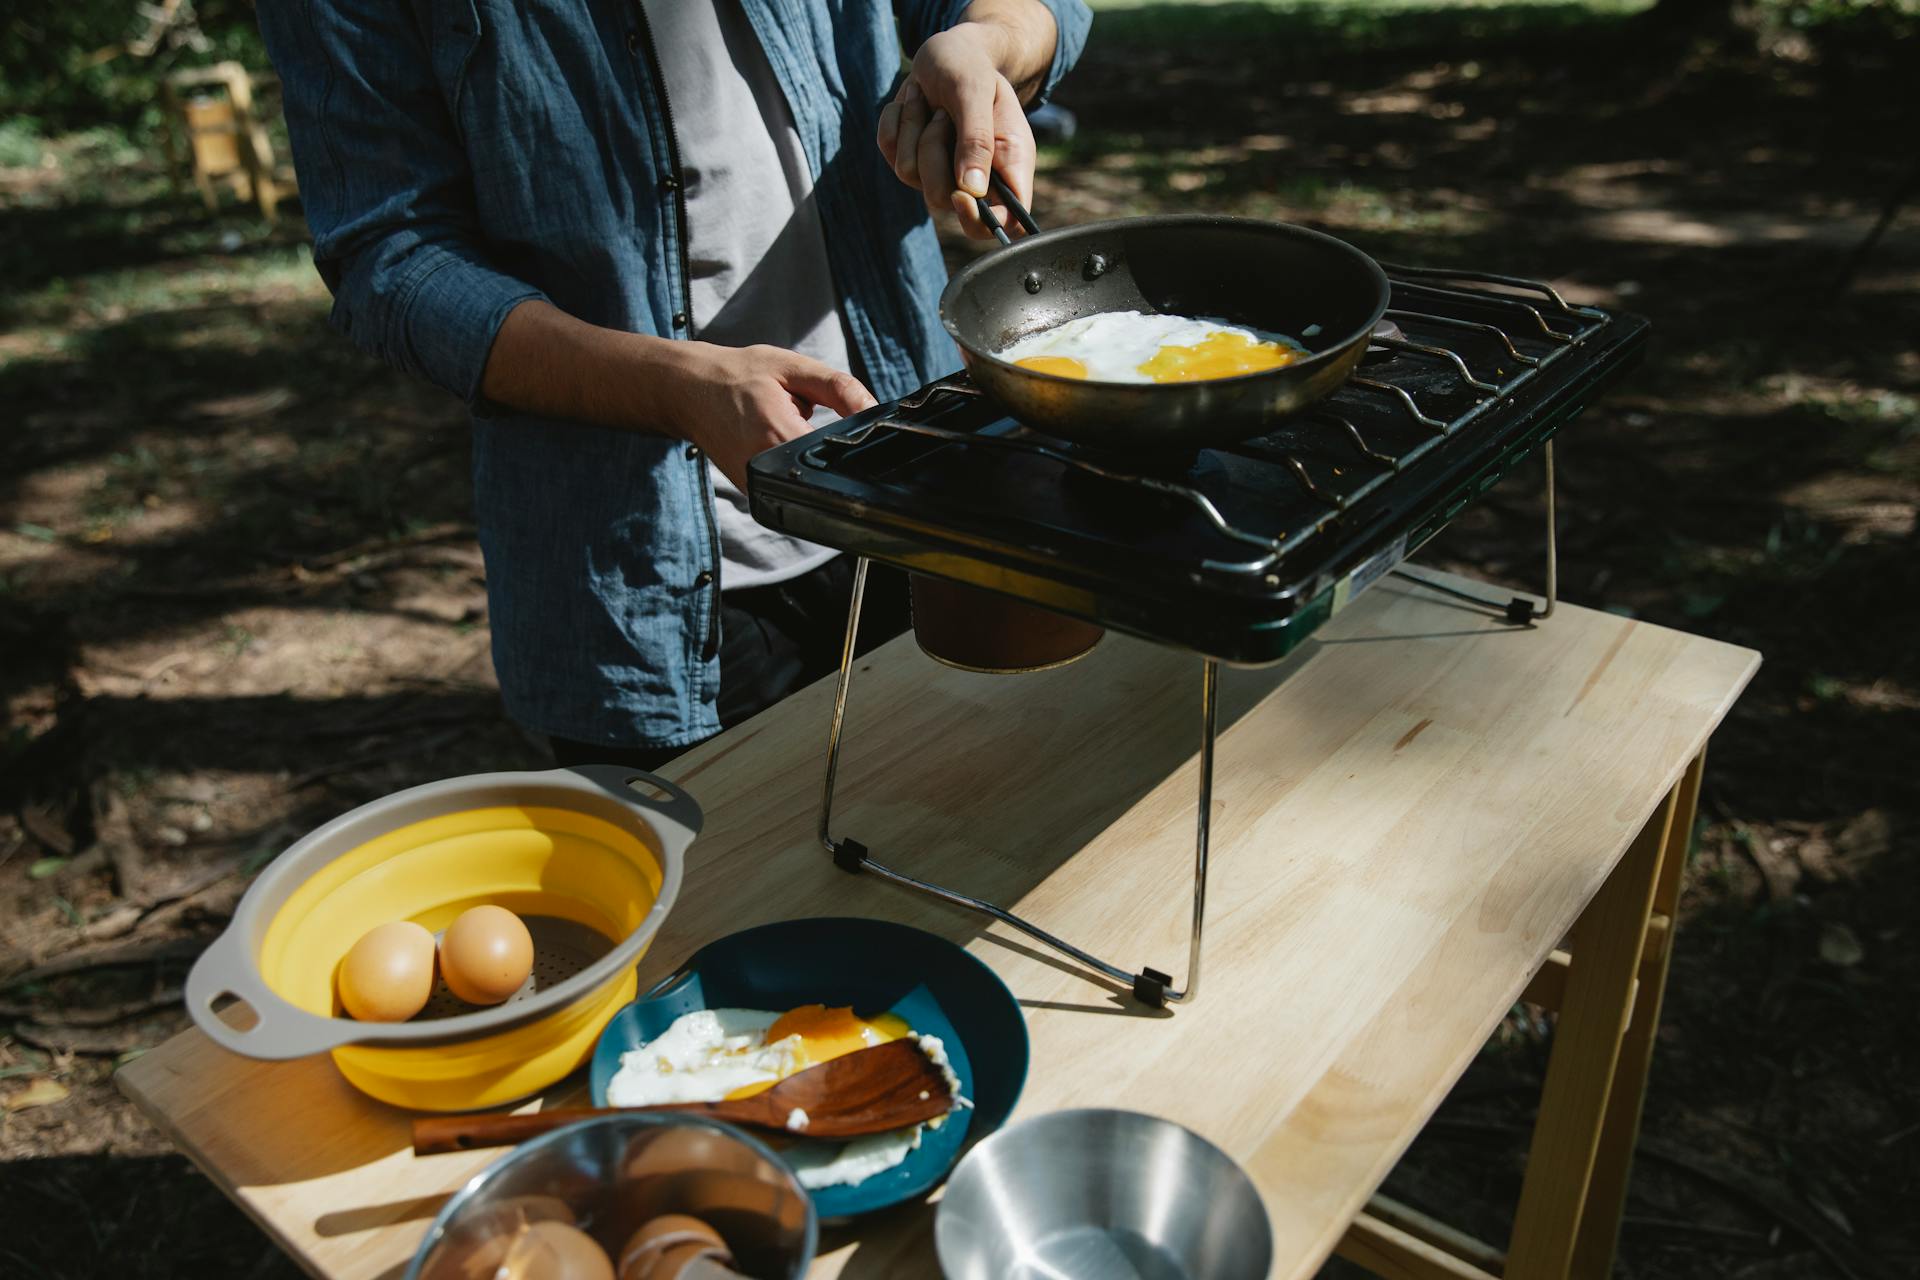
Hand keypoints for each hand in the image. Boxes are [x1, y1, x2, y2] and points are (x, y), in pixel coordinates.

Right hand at [661, 342, 876, 488]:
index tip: (846, 423)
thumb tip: (874, 411)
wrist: (689, 390)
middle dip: (826, 444)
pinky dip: (792, 462)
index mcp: (778, 433)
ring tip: (784, 425)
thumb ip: (840, 389)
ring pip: (807, 478)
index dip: (852, 441)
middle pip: (824, 469)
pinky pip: (789, 483)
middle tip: (800, 415)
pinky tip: (775, 438)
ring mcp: (756, 486)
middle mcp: (765, 469)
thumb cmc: (737, 375)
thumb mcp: (793, 368)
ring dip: (807, 455)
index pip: (836, 454)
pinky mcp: (752, 493)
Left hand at [877, 25, 1035, 240]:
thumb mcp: (976, 91)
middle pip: (942, 201)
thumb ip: (977, 139)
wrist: (945, 52)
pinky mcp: (910, 161)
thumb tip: (972, 191)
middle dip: (934, 154)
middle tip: (944, 116)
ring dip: (915, 129)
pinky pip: (890, 153)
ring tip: (933, 103)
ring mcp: (939, 173)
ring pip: (911, 175)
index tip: (961, 195)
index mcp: (1010, 165)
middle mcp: (976, 178)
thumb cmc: (970, 66)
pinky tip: (916, 102)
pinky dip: (898, 121)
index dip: (982, 220)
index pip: (1006, 223)